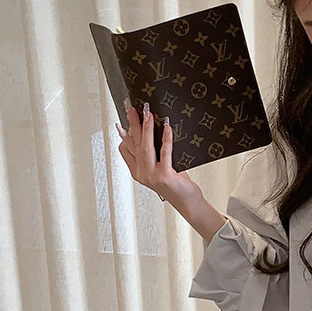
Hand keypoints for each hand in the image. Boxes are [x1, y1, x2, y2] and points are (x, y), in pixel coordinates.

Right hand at [116, 101, 226, 241]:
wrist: (188, 202)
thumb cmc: (176, 185)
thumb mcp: (161, 167)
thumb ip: (153, 154)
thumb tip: (150, 132)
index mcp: (138, 172)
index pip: (125, 149)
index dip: (124, 133)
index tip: (123, 118)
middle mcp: (142, 174)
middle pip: (135, 144)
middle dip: (133, 123)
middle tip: (132, 107)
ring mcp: (152, 176)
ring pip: (146, 147)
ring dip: (146, 127)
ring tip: (146, 112)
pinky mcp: (165, 176)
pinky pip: (165, 153)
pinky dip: (166, 138)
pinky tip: (166, 127)